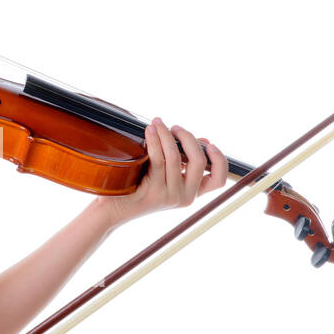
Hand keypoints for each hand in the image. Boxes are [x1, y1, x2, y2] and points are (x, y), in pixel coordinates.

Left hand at [93, 118, 227, 230]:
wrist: (114, 209)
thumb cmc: (139, 187)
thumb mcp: (166, 176)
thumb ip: (184, 162)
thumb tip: (203, 140)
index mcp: (192, 193)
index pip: (218, 181)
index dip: (220, 160)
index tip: (210, 144)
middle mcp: (185, 198)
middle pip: (199, 161)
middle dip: (188, 137)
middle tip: (175, 127)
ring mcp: (170, 196)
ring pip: (175, 156)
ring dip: (167, 134)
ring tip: (158, 123)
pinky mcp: (154, 192)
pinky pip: (158, 159)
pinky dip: (155, 140)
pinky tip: (150, 130)